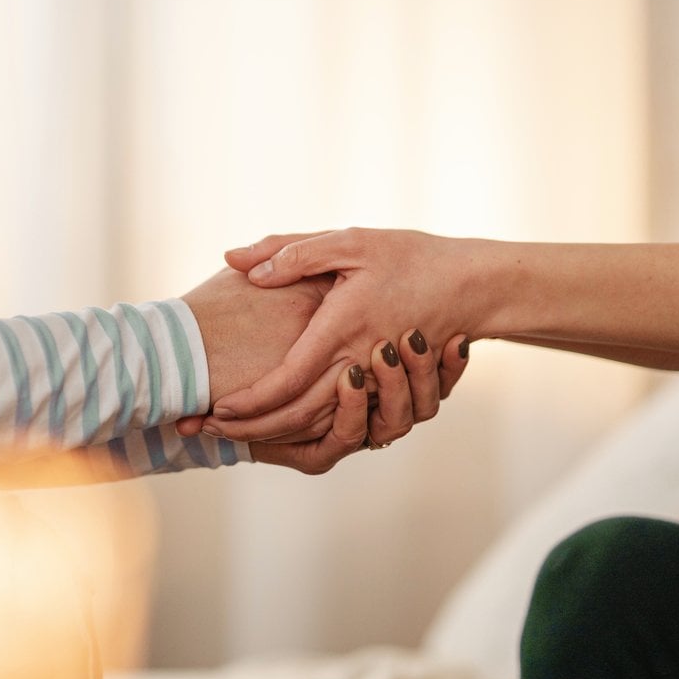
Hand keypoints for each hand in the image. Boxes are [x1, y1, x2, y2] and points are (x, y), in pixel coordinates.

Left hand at [178, 263, 469, 474]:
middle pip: (298, 416)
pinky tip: (284, 428)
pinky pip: (347, 423)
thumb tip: (241, 263)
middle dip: (250, 431)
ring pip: (320, 426)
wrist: (472, 285)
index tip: (215, 411)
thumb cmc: (410, 257)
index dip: (249, 403)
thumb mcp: (351, 241)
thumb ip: (293, 251)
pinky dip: (312, 431)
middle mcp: (359, 364)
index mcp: (343, 328)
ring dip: (277, 436)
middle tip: (206, 431)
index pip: (287, 381)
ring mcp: (376, 384)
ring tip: (239, 434)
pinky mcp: (387, 391)